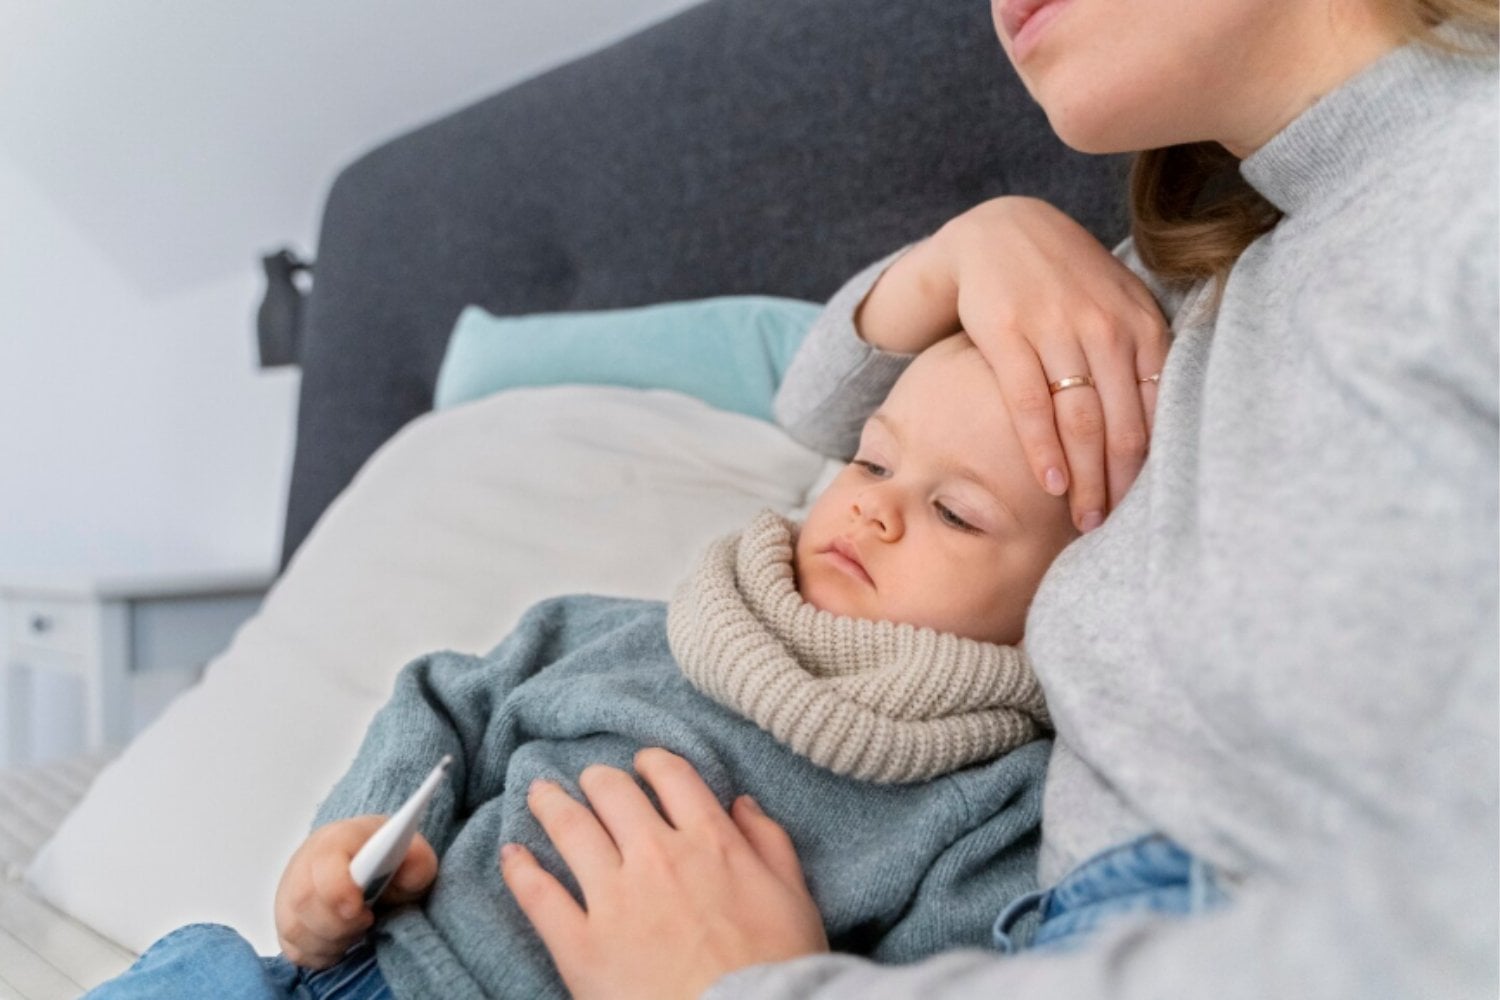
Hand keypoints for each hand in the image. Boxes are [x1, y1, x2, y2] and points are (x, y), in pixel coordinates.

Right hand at [274, 816, 437, 968]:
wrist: (371, 866)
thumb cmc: (388, 861)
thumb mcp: (414, 856)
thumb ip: (417, 862)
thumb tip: (410, 871)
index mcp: (336, 839)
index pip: (323, 861)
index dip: (338, 890)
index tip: (361, 910)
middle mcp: (304, 864)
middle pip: (303, 901)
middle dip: (339, 923)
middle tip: (368, 920)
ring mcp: (289, 893)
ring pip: (295, 930)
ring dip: (332, 941)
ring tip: (358, 928)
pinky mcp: (286, 923)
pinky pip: (294, 950)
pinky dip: (322, 955)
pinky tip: (343, 940)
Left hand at [500, 749, 829, 999]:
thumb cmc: (779, 968)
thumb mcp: (795, 896)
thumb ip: (769, 842)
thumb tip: (742, 803)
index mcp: (710, 841)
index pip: (672, 777)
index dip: (653, 763)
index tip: (644, 766)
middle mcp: (656, 856)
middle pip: (613, 793)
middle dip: (598, 780)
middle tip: (591, 781)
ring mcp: (614, 899)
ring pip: (570, 829)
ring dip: (551, 803)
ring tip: (540, 793)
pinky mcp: (581, 945)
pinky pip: (538, 895)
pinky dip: (520, 869)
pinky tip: (511, 854)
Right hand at [860, 196, 1169, 529]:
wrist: (999, 231)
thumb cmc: (1064, 280)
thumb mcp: (1116, 304)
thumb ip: (1142, 355)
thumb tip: (1167, 427)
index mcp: (1140, 323)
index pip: (1157, 408)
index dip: (1154, 464)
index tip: (1148, 507)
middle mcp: (1104, 325)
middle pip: (1121, 423)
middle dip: (1118, 483)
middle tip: (1112, 527)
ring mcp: (1055, 328)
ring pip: (1079, 419)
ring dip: (1084, 476)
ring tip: (1084, 517)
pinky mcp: (1007, 333)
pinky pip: (1029, 402)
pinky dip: (1041, 447)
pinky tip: (1050, 481)